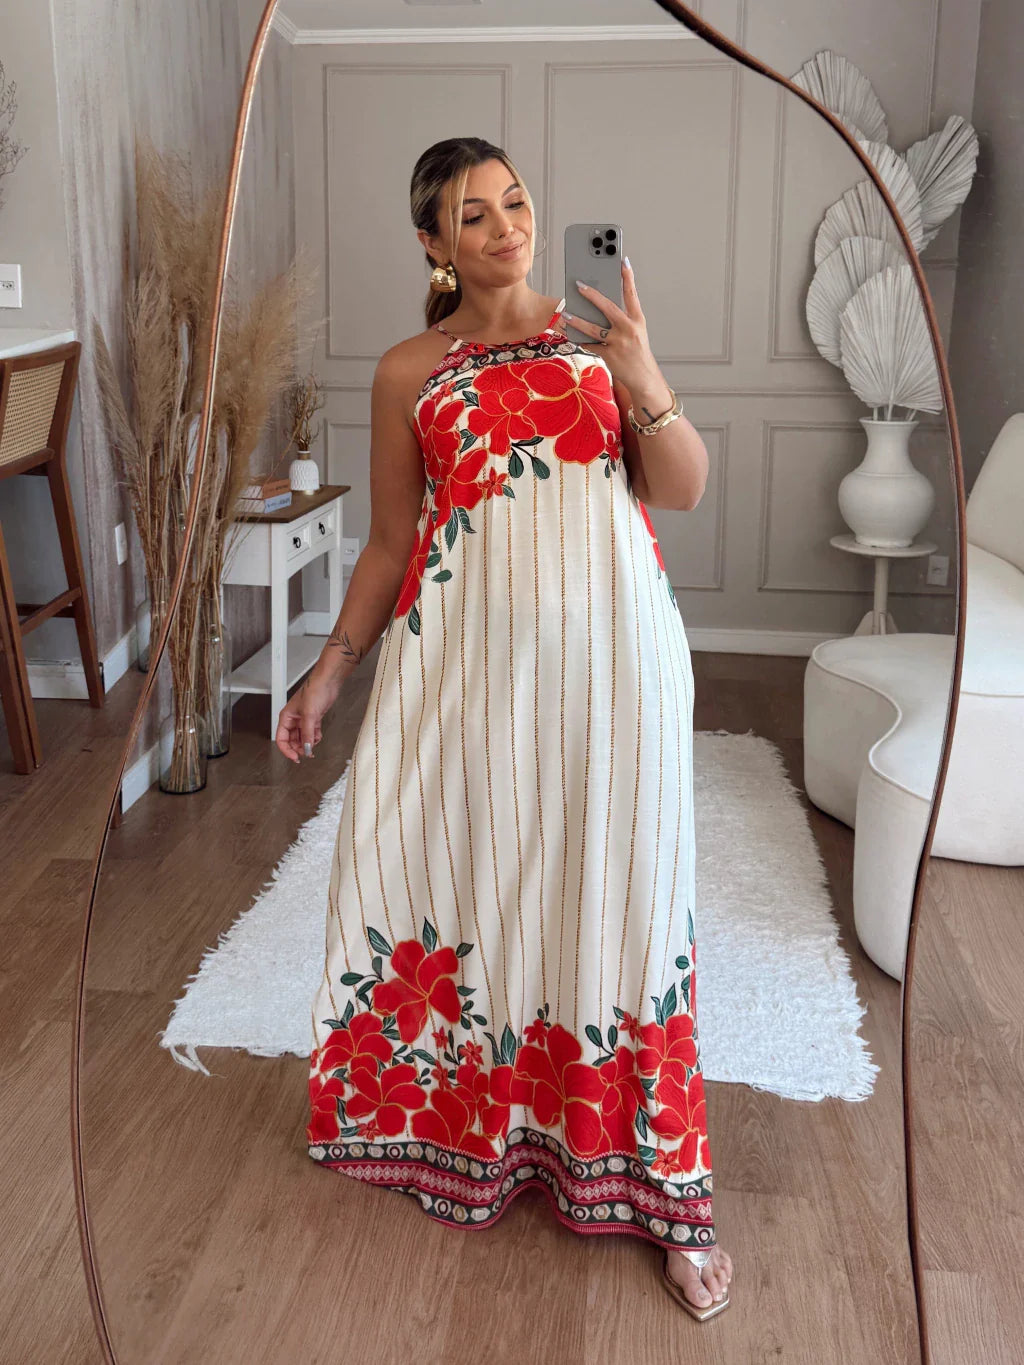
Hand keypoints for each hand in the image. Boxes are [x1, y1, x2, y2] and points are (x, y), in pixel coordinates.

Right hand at [275, 666, 342, 762]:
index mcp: (286, 717)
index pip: (281, 739)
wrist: (328, 682)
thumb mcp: (309, 715)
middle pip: (292, 740)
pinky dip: (315, 737)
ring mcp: (304, 719)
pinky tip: (318, 737)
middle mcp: (294, 719)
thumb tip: (306, 748)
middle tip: (307, 753)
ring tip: (313, 745)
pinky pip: (312, 733)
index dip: (287, 750)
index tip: (295, 757)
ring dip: (308, 743)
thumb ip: (307, 733)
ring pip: (302, 737)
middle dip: (299, 747)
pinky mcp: (314, 718)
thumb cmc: (314, 690)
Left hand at [562, 258, 658, 391]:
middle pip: (608, 307)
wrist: (643, 377)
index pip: (632, 294)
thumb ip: (622, 319)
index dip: (628, 277)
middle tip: (579, 285)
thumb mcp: (636, 332)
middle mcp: (629, 329)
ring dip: (578, 321)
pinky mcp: (609, 355)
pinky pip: (591, 345)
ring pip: (593, 328)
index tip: (623, 261)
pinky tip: (573, 335)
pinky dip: (581, 341)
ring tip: (567, 314)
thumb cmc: (638, 352)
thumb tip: (601, 307)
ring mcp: (618, 343)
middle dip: (592, 295)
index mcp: (637, 320)